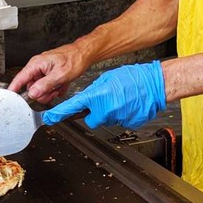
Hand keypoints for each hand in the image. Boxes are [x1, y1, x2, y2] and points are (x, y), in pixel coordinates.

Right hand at [8, 44, 86, 103]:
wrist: (84, 54)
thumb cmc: (74, 60)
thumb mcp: (60, 75)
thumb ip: (44, 85)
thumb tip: (32, 93)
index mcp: (36, 64)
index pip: (20, 78)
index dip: (14, 89)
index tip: (10, 98)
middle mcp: (37, 67)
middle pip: (31, 88)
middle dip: (42, 94)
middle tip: (53, 91)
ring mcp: (43, 71)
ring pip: (39, 89)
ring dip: (49, 92)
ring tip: (59, 86)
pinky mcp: (48, 75)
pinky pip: (46, 87)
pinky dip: (54, 89)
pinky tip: (61, 85)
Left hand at [41, 62, 166, 129]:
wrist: (154, 85)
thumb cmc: (133, 78)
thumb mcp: (107, 79)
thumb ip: (94, 91)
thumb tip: (87, 99)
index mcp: (97, 96)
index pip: (72, 107)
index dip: (58, 113)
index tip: (49, 118)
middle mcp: (104, 110)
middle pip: (91, 118)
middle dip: (96, 111)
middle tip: (107, 99)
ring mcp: (115, 118)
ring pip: (105, 119)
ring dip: (110, 111)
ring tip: (121, 99)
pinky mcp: (125, 124)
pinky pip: (117, 120)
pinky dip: (121, 114)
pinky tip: (128, 105)